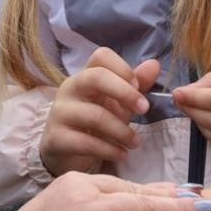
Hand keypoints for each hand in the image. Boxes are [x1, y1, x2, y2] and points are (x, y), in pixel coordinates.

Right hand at [0, 173, 205, 210]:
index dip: (162, 190)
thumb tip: (122, 204)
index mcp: (75, 183)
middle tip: (209, 206)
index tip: (187, 192)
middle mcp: (87, 201)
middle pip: (144, 200)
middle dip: (182, 205)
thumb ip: (85, 203)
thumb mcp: (52, 209)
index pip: (127, 185)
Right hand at [39, 49, 159, 176]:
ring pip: (95, 115)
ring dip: (122, 131)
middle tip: (144, 110)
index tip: (138, 87)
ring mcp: (59, 113)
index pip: (101, 56)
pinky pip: (85, 143)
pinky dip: (109, 150)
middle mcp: (69, 88)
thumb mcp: (118, 103)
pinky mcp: (56, 138)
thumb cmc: (95, 123)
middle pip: (95, 77)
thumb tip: (154, 64)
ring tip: (135, 143)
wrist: (65, 151)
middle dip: (125, 93)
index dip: (123, 68)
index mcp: (85, 75)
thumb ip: (135, 85)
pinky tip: (121, 154)